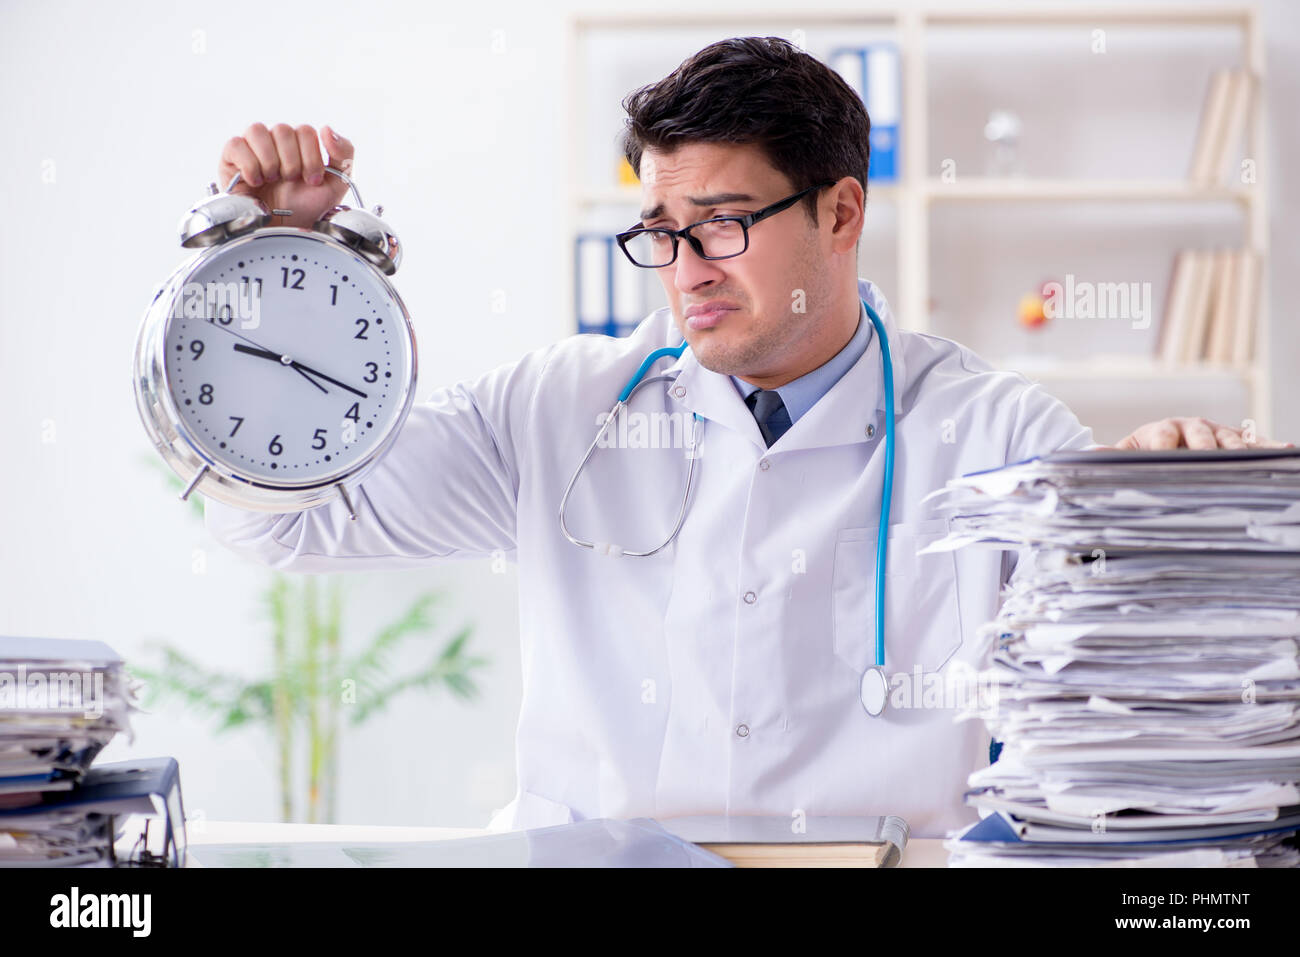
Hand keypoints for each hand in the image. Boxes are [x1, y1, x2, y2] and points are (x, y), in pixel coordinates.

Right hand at [217, 123, 353, 227]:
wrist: (285, 231)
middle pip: (283, 130)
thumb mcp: (337, 184)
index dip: (311, 157)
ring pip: (258, 130)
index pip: (305, 130)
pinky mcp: (231, 159)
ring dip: (271, 161)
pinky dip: (249, 165)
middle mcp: (275, 143)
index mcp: (299, 145)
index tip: (312, 180)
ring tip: (273, 180)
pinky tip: (257, 182)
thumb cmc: (307, 208)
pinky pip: (236, 144)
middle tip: (291, 182)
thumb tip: (327, 129)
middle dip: (293, 162)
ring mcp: (252, 148)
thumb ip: (343, 154)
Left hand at [1107, 417, 1293, 449]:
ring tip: (1246, 459)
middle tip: (1213, 459)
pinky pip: (1256, 444)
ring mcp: (1217, 433)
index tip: (1164, 454)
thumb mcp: (1128, 454)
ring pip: (1230, 438)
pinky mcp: (1236, 442)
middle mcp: (1192, 427)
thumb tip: (1091, 455)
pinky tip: (1288, 450)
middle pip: (1202, 434)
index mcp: (1163, 429)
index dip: (1164, 444)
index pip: (1164, 435)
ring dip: (1238, 448)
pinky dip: (1271, 447)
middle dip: (1207, 447)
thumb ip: (1113, 455)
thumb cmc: (1145, 454)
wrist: (1162, 446)